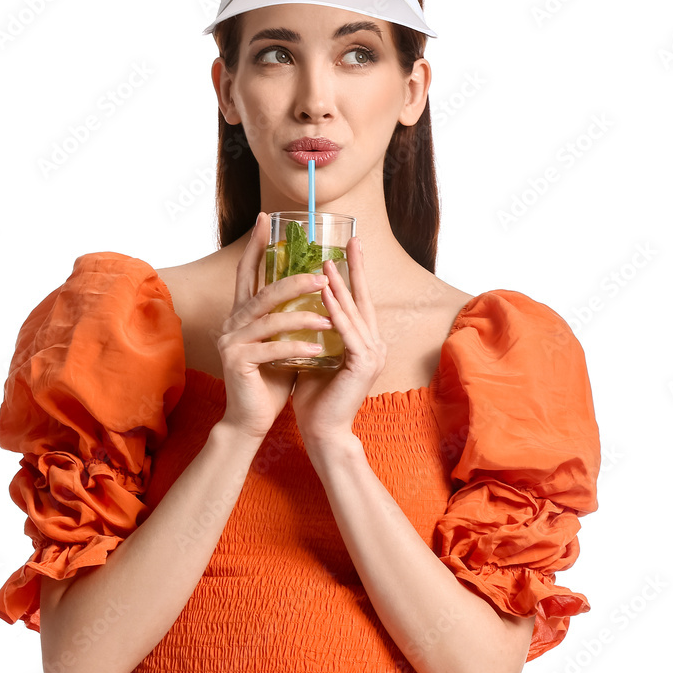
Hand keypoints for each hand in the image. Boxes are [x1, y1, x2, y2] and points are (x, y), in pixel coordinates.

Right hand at [216, 212, 331, 440]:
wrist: (250, 419)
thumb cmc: (270, 380)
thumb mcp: (282, 342)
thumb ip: (289, 318)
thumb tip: (318, 291)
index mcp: (241, 314)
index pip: (247, 271)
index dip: (255, 245)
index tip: (266, 219)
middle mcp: (232, 322)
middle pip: (264, 291)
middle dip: (295, 281)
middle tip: (323, 276)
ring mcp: (232, 341)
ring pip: (271, 319)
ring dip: (304, 317)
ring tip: (331, 319)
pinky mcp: (237, 362)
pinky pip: (272, 349)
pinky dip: (297, 347)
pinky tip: (317, 349)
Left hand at [291, 236, 386, 449]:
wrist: (323, 432)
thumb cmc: (315, 397)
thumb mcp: (314, 354)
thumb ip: (316, 332)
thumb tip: (299, 306)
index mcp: (364, 343)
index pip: (359, 301)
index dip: (354, 274)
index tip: (346, 248)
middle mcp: (374, 345)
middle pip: (364, 299)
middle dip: (356, 268)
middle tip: (350, 240)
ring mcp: (372, 355)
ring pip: (355, 312)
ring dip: (341, 285)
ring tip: (328, 261)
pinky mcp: (363, 365)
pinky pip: (348, 331)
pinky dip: (337, 310)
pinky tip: (325, 292)